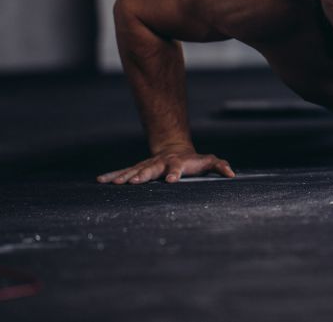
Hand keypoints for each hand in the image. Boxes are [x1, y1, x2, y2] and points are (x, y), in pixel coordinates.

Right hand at [97, 146, 235, 183]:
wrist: (174, 149)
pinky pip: (124, 172)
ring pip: (134, 170)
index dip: (175, 174)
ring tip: (111, 184)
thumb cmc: (194, 160)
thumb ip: (220, 166)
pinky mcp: (138, 169)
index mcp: (177, 164)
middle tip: (133, 183)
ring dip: (124, 177)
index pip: (176, 169)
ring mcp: (147, 166)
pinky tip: (100, 181)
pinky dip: (113, 176)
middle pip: (151, 169)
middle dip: (142, 175)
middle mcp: (160, 164)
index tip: (171, 180)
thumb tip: (232, 174)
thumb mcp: (208, 161)